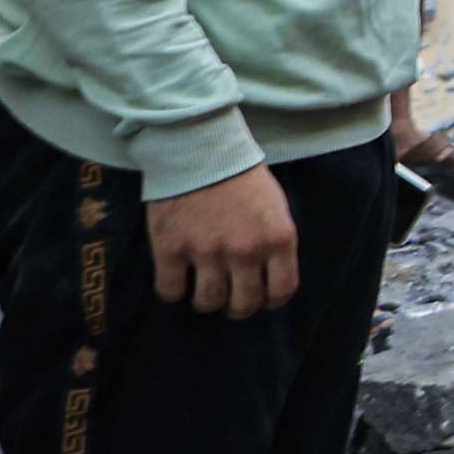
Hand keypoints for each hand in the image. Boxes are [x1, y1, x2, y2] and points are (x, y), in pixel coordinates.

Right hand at [152, 167, 302, 316]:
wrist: (198, 146)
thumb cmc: (240, 175)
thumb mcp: (275, 206)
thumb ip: (275, 242)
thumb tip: (271, 277)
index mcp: (278, 239)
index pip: (282, 292)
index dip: (270, 301)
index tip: (259, 297)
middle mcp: (246, 251)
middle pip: (244, 304)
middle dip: (237, 307)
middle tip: (228, 298)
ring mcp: (207, 252)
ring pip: (208, 303)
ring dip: (206, 300)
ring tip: (202, 287)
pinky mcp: (171, 248)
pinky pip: (170, 291)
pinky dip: (172, 290)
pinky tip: (175, 277)